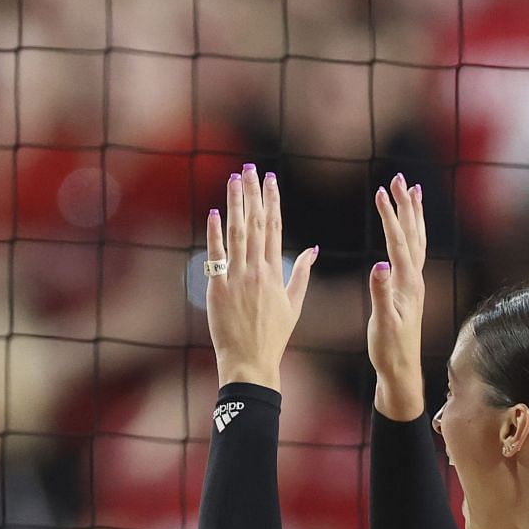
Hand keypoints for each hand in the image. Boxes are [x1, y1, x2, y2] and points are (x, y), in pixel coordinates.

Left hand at [204, 165, 317, 388]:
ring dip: (235, 204)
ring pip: (236, 234)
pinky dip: (214, 234)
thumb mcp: (294, 304)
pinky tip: (214, 213)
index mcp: (275, 272)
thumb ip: (302, 273)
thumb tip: (313, 248)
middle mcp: (257, 271)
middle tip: (248, 168)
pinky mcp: (217, 289)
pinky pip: (215, 257)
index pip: (274, 227)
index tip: (270, 179)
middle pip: (255, 224)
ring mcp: (236, 279)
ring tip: (233, 180)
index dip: (271, 201)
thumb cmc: (273, 335)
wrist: (250, 360)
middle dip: (252, 193)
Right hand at [369, 175, 427, 419]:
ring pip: (416, 240)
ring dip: (413, 214)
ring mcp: (415, 283)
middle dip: (405, 205)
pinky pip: (413, 251)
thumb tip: (379, 265)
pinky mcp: (410, 289)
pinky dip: (410, 233)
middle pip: (412, 233)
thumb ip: (381, 293)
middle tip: (399, 178)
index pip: (398, 242)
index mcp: (407, 284)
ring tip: (411, 191)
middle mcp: (415, 279)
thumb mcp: (383, 323)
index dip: (390, 216)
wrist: (401, 370)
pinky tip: (405, 229)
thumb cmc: (390, 349)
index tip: (380, 191)